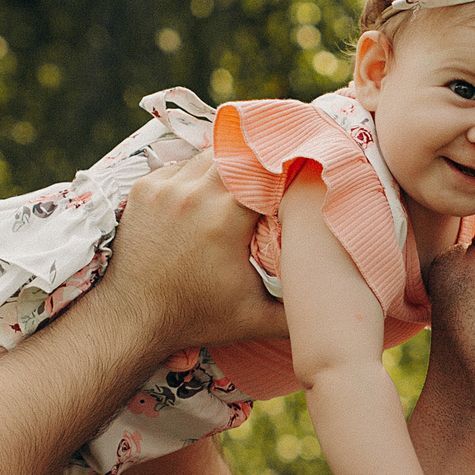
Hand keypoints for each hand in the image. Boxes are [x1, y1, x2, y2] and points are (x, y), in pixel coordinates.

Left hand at [94, 152, 287, 348]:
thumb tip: (342, 306)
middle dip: (258, 161)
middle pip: (239, 154)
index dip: (287, 168)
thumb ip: (301, 312)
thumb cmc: (196, 318)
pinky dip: (197, 175)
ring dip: (227, 165)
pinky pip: (180, 166)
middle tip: (273, 171)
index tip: (301, 173)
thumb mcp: (255, 319)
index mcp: (226, 219)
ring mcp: (165, 188)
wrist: (132, 318)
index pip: (269, 170)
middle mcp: (195, 194)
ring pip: (208, 156)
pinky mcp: (144, 189)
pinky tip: (206, 192)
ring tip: (243, 179)